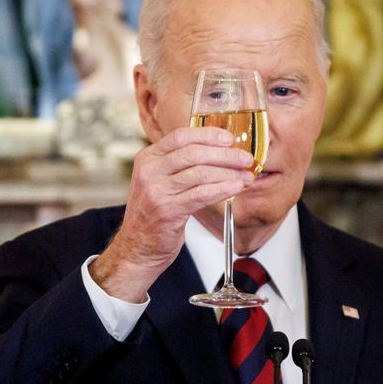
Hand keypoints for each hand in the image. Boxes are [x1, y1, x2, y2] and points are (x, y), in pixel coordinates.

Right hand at [89, 126, 254, 301]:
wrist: (136, 248)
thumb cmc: (153, 215)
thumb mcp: (159, 182)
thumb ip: (180, 165)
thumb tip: (219, 152)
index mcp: (148, 158)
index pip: (181, 136)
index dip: (208, 135)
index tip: (229, 138)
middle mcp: (149, 171)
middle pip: (194, 153)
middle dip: (225, 154)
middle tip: (245, 158)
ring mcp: (156, 191)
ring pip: (200, 173)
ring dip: (229, 173)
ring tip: (246, 176)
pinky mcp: (167, 211)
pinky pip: (201, 195)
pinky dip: (222, 189)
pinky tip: (236, 187)